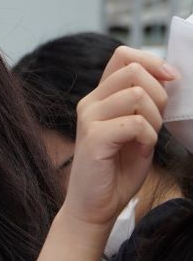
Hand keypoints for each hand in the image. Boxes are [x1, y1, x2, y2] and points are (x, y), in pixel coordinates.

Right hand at [63, 46, 177, 228]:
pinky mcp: (93, 138)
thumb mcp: (136, 128)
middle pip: (134, 70)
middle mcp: (90, 103)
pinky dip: (148, 137)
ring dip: (154, 118)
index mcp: (100, 97)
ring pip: (137, 94)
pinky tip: (141, 150)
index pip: (123, 55)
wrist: (95, 205)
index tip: (171, 80)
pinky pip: (136, 123)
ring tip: (146, 139)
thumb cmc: (117, 169)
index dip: (152, 60)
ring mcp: (88, 120)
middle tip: (156, 122)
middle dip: (159, 93)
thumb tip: (168, 77)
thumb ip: (145, 103)